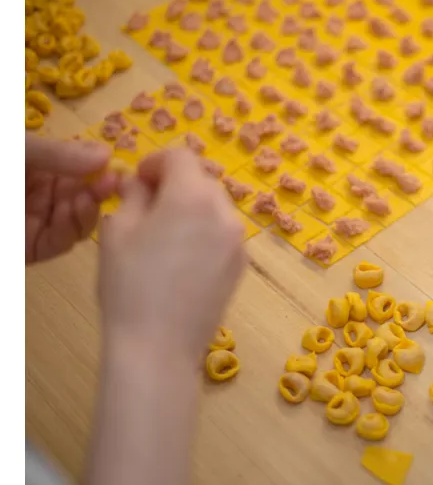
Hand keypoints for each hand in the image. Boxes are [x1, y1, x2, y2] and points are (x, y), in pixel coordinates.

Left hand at [26, 133, 117, 263]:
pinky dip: (71, 229)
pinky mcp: (33, 248)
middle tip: (113, 183)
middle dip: (101, 191)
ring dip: (90, 211)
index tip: (118, 166)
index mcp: (43, 168)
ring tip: (88, 199)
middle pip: (88, 197)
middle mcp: (46, 196)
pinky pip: (61, 242)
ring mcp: (41, 223)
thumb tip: (108, 154)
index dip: (102, 169)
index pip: (83, 170)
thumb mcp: (21, 150)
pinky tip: (70, 212)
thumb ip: (59, 154)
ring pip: (81, 222)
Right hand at [98, 148, 246, 359]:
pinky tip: (182, 259)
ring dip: (192, 208)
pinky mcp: (242, 267)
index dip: (155, 162)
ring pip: (216, 207)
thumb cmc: (130, 285)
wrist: (159, 347)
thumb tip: (141, 184)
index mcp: (194, 196)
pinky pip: (223, 234)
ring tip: (163, 236)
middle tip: (146, 208)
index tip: (137, 182)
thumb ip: (132, 196)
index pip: (180, 156)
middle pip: (202, 180)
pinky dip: (205, 232)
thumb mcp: (117, 232)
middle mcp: (225, 213)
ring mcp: (239, 242)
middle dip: (175, 184)